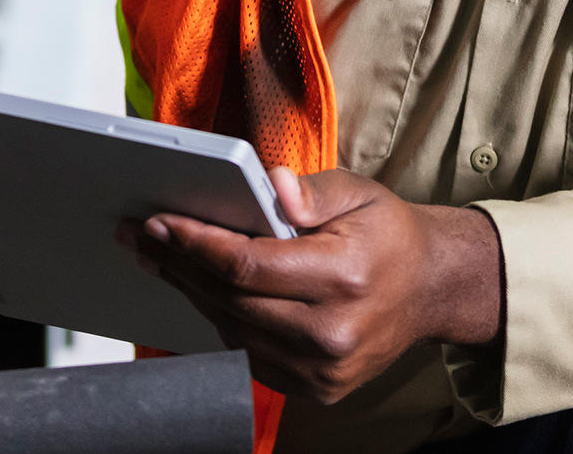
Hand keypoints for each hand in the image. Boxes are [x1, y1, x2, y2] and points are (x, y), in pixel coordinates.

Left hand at [125, 167, 501, 403]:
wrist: (432, 290)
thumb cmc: (388, 236)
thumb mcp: (360, 194)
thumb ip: (312, 190)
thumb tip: (270, 184)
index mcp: (343, 278)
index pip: (248, 264)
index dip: (195, 243)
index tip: (158, 222)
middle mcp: (332, 333)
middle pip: (231, 300)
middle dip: (177, 263)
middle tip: (140, 235)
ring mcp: (323, 371)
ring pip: (233, 330)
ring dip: (190, 293)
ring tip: (159, 258)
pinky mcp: (317, 390)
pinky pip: (250, 354)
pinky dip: (221, 320)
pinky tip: (200, 289)